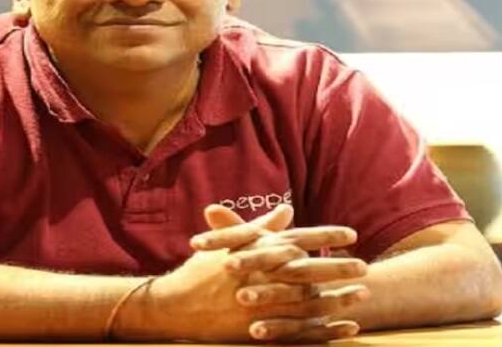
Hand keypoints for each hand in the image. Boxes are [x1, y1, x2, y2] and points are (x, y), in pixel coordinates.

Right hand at [118, 205, 365, 342]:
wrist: (176, 305)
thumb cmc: (202, 270)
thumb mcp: (229, 244)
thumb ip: (262, 227)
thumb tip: (287, 210)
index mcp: (256, 252)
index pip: (297, 239)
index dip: (326, 235)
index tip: (352, 234)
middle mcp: (262, 276)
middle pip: (308, 270)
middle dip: (338, 267)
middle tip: (366, 266)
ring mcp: (262, 304)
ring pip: (308, 301)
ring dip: (337, 297)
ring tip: (362, 295)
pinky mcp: (261, 329)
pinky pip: (300, 330)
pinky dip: (325, 329)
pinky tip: (345, 327)